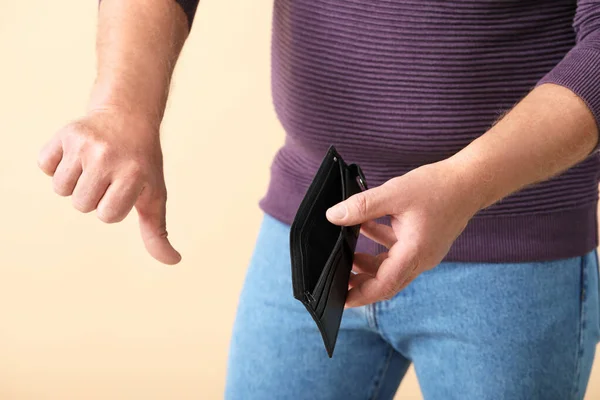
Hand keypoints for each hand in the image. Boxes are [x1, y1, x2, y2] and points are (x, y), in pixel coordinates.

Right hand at [37, 108, 180, 264]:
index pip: (107, 215)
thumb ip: (157, 230)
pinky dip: (55, 164)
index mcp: (133, 173)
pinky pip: (45, 165)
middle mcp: (108, 157)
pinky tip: (76, 154)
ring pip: (61, 189)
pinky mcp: (65, 134)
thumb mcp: (154, 194)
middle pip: (82, 204)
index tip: (124, 188)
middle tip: (108, 175)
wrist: (129, 117)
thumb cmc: (142, 164)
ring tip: (92, 165)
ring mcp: (85, 144)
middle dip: (94, 196)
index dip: (113, 207)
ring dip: (74, 183)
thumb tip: (173, 261)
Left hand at [326, 161, 480, 306]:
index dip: (360, 295)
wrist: (471, 181)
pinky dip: (380, 244)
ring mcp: (424, 252)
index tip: (341, 300)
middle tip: (338, 280)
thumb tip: (333, 216)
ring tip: (347, 254)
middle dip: (361, 283)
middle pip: (386, 281)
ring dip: (369, 263)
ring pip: (391, 267)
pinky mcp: (425, 242)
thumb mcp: (393, 194)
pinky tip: (364, 228)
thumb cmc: (438, 187)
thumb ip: (361, 207)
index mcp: (414, 253)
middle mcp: (421, 259)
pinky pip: (399, 251)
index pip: (383, 285)